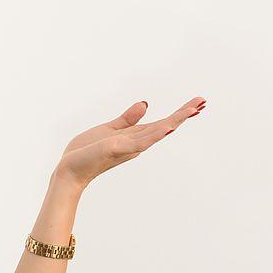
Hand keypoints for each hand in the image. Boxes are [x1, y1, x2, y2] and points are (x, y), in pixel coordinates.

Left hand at [55, 97, 206, 189]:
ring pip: (157, 131)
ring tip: (193, 109)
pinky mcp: (118, 148)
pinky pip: (140, 141)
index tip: (198, 103)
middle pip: (164, 126)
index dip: (179, 113)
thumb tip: (146, 104)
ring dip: (175, 121)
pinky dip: (155, 135)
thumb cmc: (86, 152)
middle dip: (183, 114)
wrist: (69, 170)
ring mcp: (129, 147)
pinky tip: (169, 128)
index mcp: (134, 137)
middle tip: (203, 101)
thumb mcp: (109, 129)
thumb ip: (128, 119)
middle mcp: (136, 143)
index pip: (161, 124)